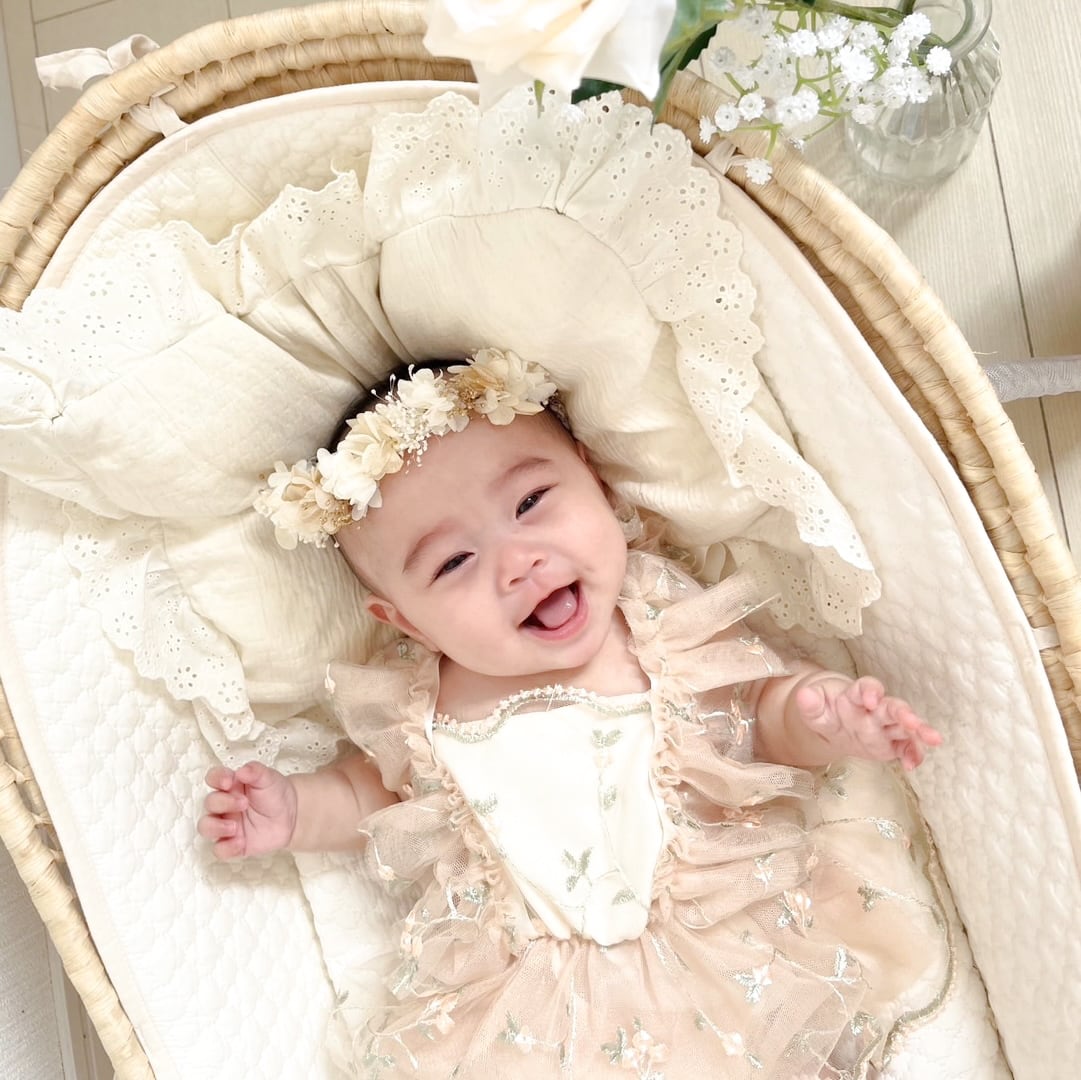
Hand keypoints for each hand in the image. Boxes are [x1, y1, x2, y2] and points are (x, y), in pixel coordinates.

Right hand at [197, 762, 296, 859]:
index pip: (213, 778)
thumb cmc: (275, 794)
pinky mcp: (232, 843)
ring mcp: (226, 824)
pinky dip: (226, 848)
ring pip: (206, 827)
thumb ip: (256, 771)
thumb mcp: (269, 778)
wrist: (290, 815)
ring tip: (234, 827)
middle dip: (223, 803)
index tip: (228, 781)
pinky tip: (241, 842)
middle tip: (244, 803)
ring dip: (216, 827)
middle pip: (209, 803)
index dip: (216, 779)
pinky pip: (219, 849)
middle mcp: (224, 804)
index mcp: (231, 785)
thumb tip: (243, 770)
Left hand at [795, 676, 942, 770]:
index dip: (870, 691)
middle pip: (893, 707)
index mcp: (856, 695)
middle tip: (913, 722)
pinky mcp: (891, 743)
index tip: (871, 699)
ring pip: (906, 726)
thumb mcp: (813, 707)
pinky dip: (913, 754)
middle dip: (904, 713)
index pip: (866, 687)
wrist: (834, 720)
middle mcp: (876, 708)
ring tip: (933, 739)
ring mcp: (886, 726)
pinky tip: (913, 765)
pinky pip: (905, 747)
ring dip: (919, 731)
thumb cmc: (826, 708)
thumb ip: (810, 703)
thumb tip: (804, 696)